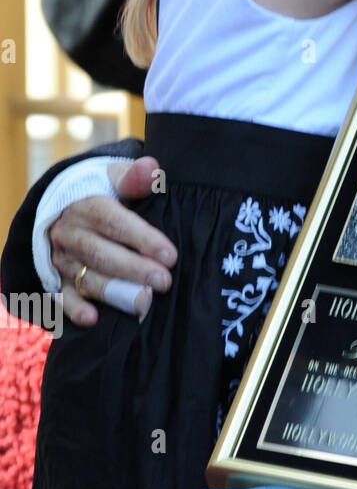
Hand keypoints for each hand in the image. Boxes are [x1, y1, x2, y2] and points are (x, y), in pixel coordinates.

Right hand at [50, 157, 177, 327]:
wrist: (64, 208)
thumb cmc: (104, 193)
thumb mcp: (116, 178)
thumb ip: (134, 176)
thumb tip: (152, 169)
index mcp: (86, 205)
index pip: (115, 222)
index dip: (142, 239)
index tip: (170, 255)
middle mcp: (69, 233)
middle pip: (100, 253)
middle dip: (133, 269)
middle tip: (164, 282)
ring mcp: (60, 258)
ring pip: (85, 276)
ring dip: (114, 292)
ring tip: (143, 303)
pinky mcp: (55, 279)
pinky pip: (60, 296)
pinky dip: (74, 308)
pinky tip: (93, 319)